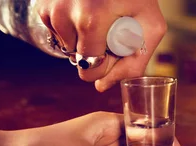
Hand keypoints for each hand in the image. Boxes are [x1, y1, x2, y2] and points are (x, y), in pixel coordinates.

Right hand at [37, 0, 166, 91]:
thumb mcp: (150, 25)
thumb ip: (134, 63)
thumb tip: (101, 87)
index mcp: (92, 21)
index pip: (90, 69)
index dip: (107, 64)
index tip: (117, 46)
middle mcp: (65, 13)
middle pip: (77, 60)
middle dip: (95, 51)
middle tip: (111, 28)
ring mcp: (52, 8)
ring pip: (67, 47)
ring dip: (83, 39)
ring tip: (99, 17)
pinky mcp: (44, 5)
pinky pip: (58, 33)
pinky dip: (72, 28)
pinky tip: (86, 11)